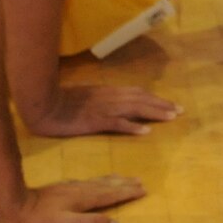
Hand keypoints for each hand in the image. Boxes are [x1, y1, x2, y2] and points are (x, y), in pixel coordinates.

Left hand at [0, 175, 145, 222]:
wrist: (13, 207)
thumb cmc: (39, 221)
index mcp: (85, 199)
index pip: (112, 195)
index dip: (127, 192)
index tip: (143, 189)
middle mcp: (81, 190)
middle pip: (108, 186)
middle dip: (125, 184)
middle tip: (140, 181)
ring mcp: (71, 187)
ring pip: (98, 182)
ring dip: (113, 180)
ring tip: (124, 178)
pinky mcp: (62, 188)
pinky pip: (88, 182)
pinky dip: (98, 181)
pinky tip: (94, 182)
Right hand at [27, 83, 181, 138]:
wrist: (42, 104)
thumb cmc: (59, 100)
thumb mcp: (85, 94)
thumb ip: (101, 97)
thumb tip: (115, 99)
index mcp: (107, 91)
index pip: (137, 92)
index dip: (154, 98)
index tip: (170, 103)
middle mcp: (109, 97)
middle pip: (141, 98)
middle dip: (162, 104)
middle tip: (179, 111)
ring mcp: (103, 108)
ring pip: (135, 108)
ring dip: (154, 113)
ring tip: (171, 117)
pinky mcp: (94, 121)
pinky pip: (117, 123)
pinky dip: (132, 126)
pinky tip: (145, 132)